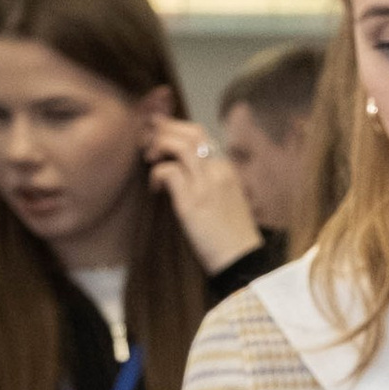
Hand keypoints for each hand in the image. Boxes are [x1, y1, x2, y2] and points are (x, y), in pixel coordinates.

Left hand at [146, 117, 267, 276]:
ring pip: (180, 145)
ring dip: (159, 146)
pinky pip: (169, 172)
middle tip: (147, 141)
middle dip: (164, 129)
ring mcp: (206, 186)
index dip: (175, 127)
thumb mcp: (223, 199)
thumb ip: (207, 180)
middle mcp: (218, 171)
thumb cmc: (230, 235)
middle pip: (191, 132)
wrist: (241, 261)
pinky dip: (156, 174)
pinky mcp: (193, 203)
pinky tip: (155, 189)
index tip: (158, 133)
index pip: (200, 134)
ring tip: (149, 158)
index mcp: (227, 169)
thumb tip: (179, 170)